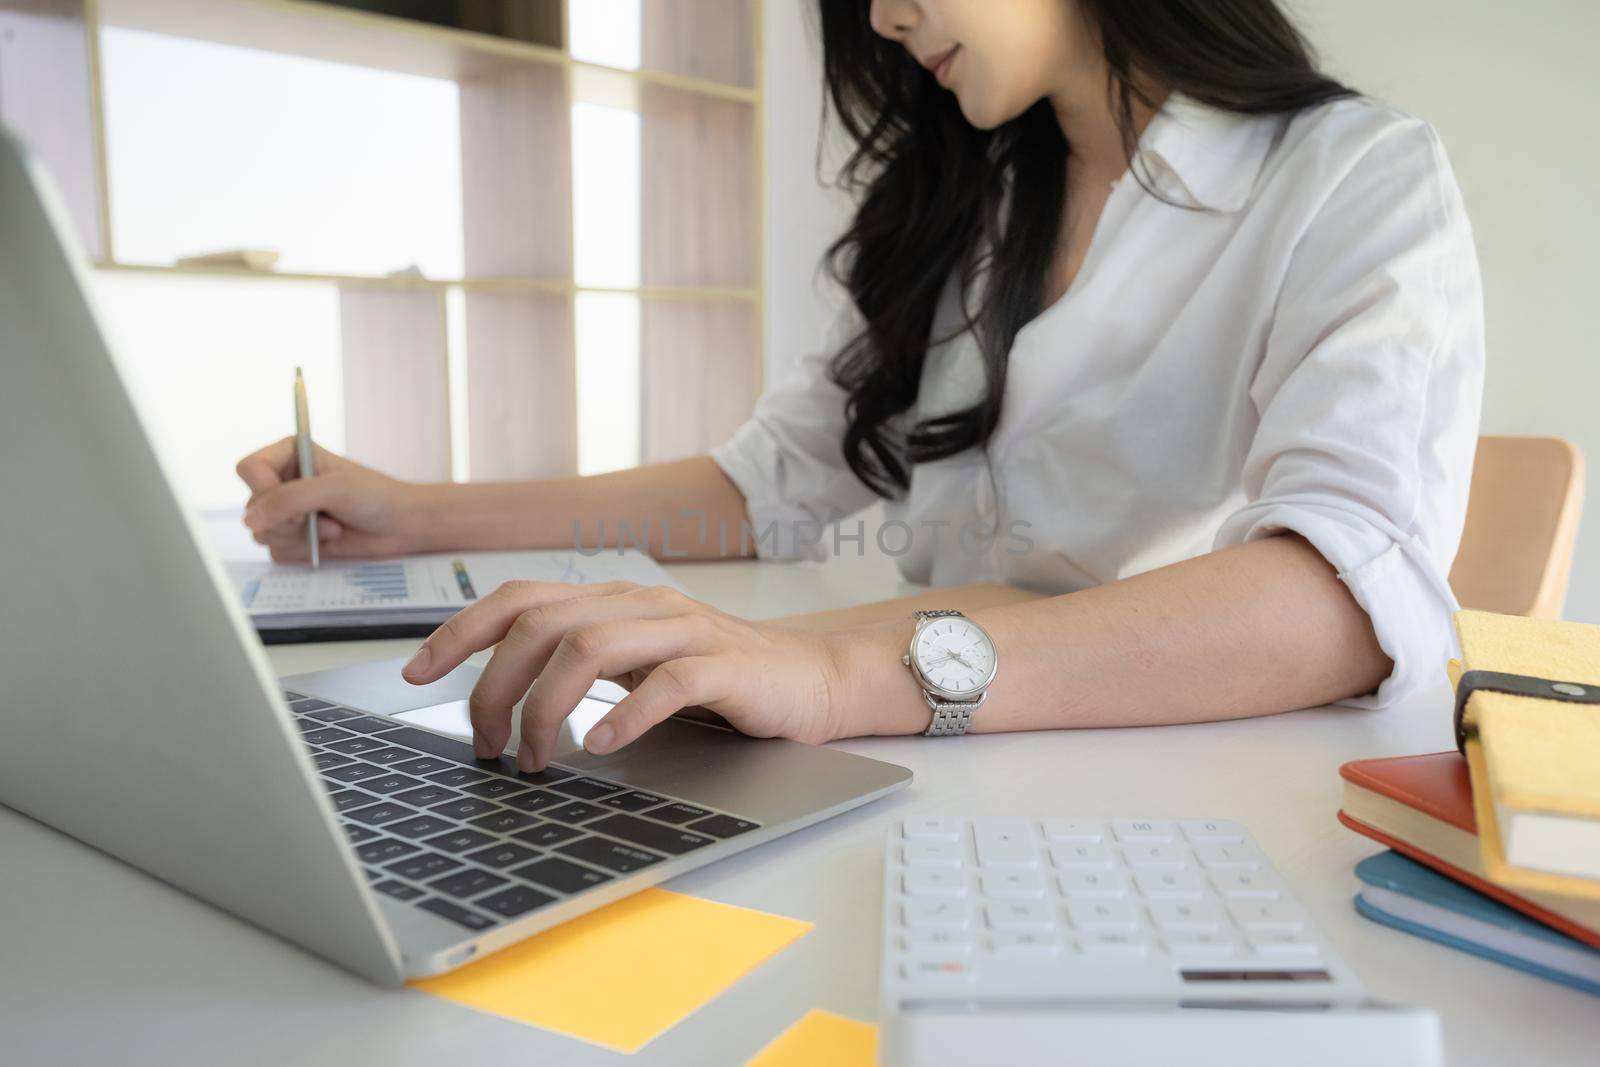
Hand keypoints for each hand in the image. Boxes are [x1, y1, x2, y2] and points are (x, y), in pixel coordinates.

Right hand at [236, 438, 425, 561]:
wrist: (401, 525)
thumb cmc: (376, 497)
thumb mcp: (334, 489)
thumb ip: (289, 500)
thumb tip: (249, 519)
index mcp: (288, 454)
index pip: (249, 469)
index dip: (263, 491)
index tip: (294, 506)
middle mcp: (282, 480)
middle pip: (251, 507)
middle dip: (288, 521)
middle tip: (322, 517)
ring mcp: (286, 511)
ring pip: (261, 533)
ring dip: (298, 537)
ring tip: (331, 527)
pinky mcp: (293, 537)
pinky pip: (276, 551)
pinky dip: (302, 551)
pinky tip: (328, 539)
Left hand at [400, 580, 855, 770]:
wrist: (813, 678)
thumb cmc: (719, 678)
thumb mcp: (637, 662)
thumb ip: (580, 664)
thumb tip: (498, 700)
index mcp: (612, 600)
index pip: (519, 598)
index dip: (460, 631)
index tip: (416, 674)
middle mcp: (641, 605)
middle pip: (542, 625)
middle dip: (494, 687)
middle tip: (485, 746)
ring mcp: (684, 631)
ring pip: (591, 647)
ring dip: (545, 708)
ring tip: (532, 759)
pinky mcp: (725, 667)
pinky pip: (666, 683)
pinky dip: (624, 715)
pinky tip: (600, 745)